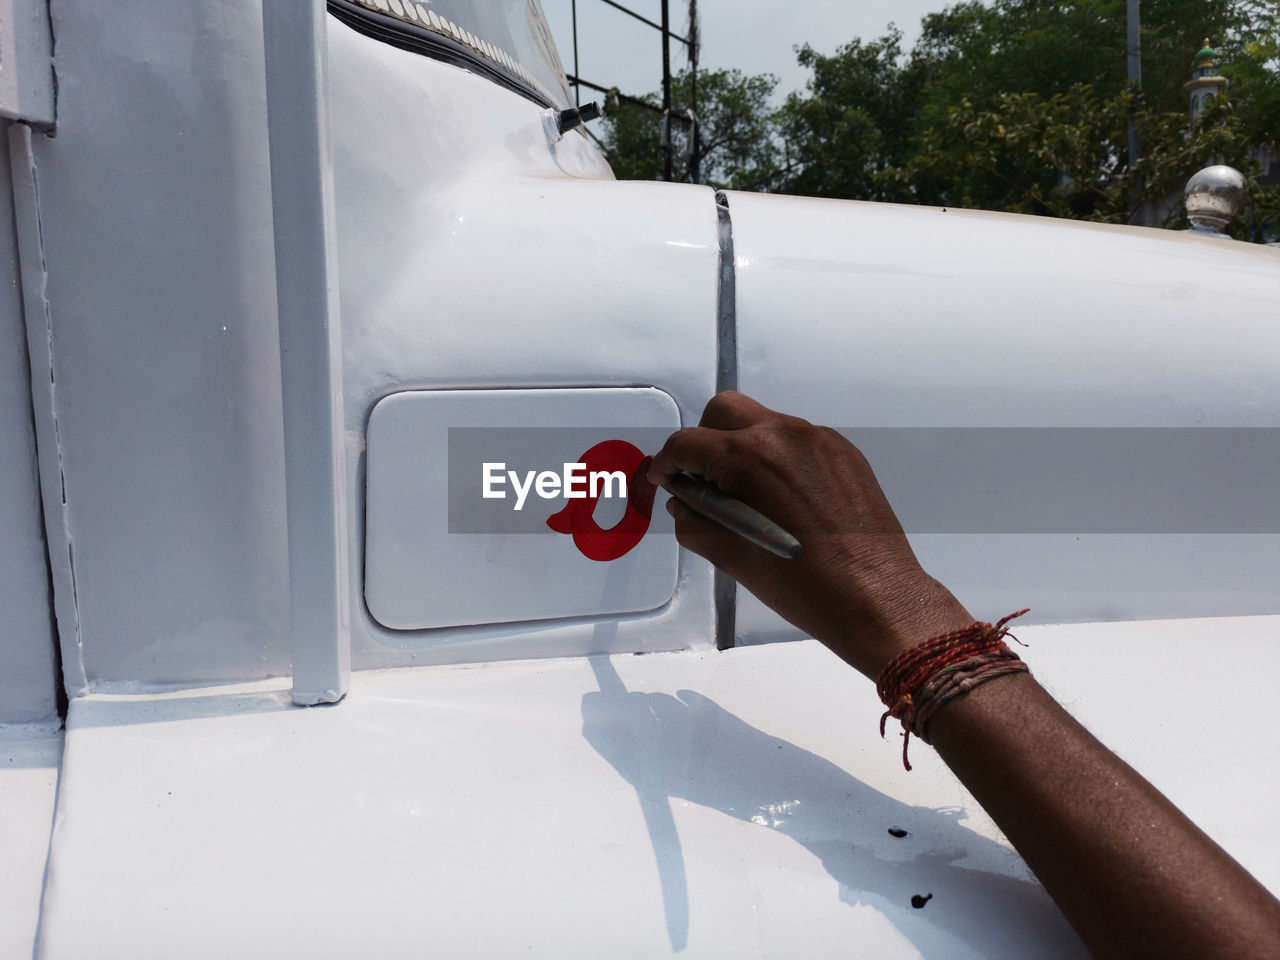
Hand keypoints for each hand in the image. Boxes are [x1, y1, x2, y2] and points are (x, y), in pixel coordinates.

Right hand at [648, 391, 971, 677]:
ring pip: (763, 423)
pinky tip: (783, 500)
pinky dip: (779, 459)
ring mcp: (818, 440)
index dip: (667, 462)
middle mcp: (783, 436)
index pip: (687, 443)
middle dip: (704, 440)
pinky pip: (797, 440)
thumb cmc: (805, 586)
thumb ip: (695, 521)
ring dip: (743, 448)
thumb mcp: (732, 557)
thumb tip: (685, 503)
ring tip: (746, 495)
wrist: (875, 597)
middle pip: (724, 411)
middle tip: (703, 478)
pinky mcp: (843, 452)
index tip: (666, 478)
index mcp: (748, 459)